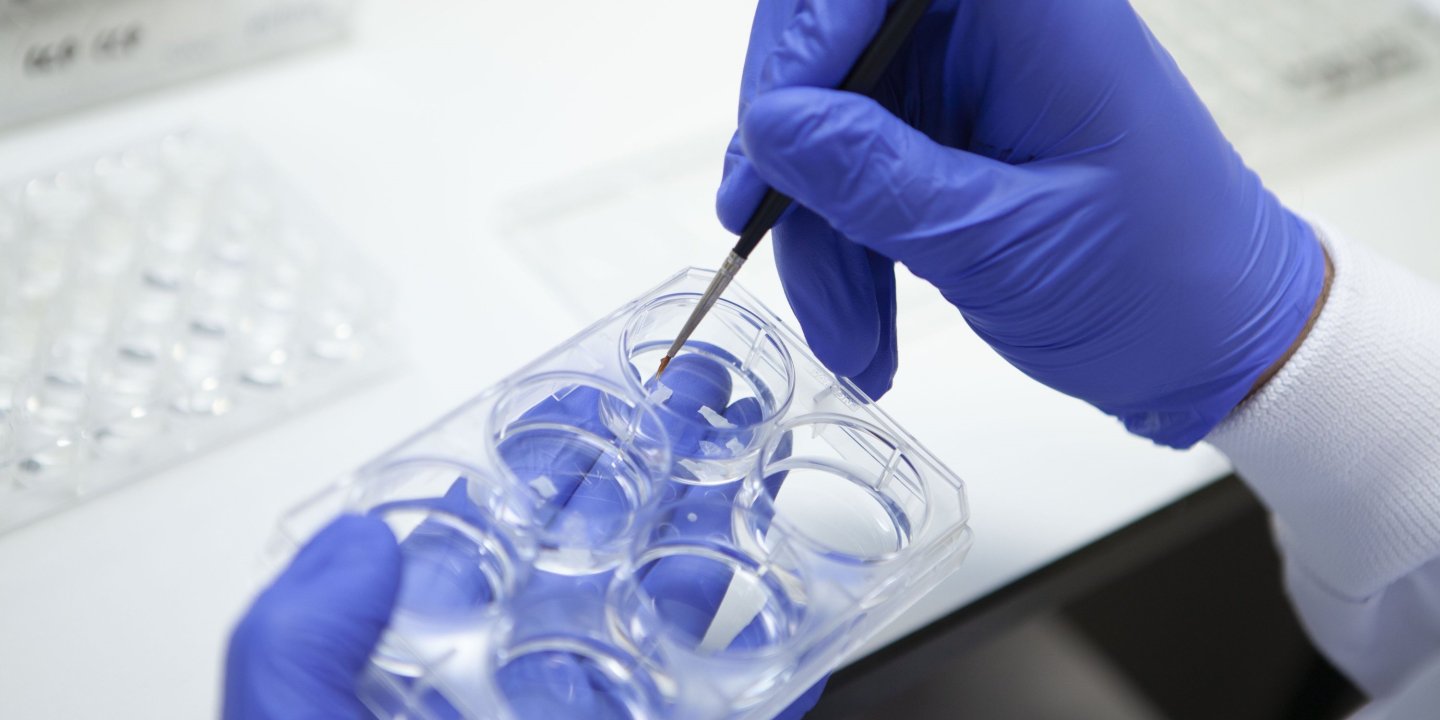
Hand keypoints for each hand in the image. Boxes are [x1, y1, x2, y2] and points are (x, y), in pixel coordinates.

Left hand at [224, 355, 823, 718]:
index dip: (520, 465)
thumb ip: (295, 657)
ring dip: (723, 542)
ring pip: (673, 625)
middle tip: (694, 398)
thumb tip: (353, 543)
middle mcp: (519, 706)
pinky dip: (781, 664)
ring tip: (760, 465)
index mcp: (418, 692)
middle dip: (646, 476)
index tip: (569, 396)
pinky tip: (811, 612)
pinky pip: (742, 707)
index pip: (473, 550)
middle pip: (591, 564)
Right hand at [717, 0, 1327, 446]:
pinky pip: (852, 162)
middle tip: (765, 232)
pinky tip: (860, 318)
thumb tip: (774, 126)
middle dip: (793, 151)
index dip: (810, 36)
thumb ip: (878, 180)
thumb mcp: (1004, 245)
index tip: (778, 137)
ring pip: (826, 115)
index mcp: (1038, 10)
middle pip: (831, 36)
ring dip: (816, 228)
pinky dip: (842, 242)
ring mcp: (965, 73)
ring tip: (850, 335)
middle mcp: (995, 22)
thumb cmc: (1161, 283)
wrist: (1213, 339)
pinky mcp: (946, 125)